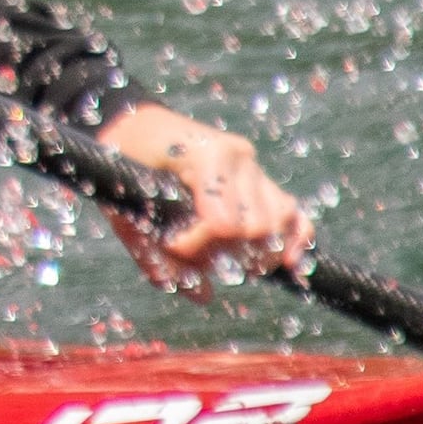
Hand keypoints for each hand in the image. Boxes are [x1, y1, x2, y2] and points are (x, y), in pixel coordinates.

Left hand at [91, 103, 316, 298]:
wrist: (138, 127)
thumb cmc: (126, 165)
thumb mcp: (127, 208)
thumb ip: (157, 256)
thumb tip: (204, 296)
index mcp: (207, 155)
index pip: (224, 223)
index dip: (195, 246)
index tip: (169, 244)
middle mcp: (241, 159)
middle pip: (257, 230)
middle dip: (226, 254)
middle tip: (192, 255)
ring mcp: (255, 168)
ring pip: (280, 226)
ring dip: (255, 254)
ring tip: (222, 258)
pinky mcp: (263, 182)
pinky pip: (295, 215)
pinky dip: (295, 241)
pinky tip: (288, 263)